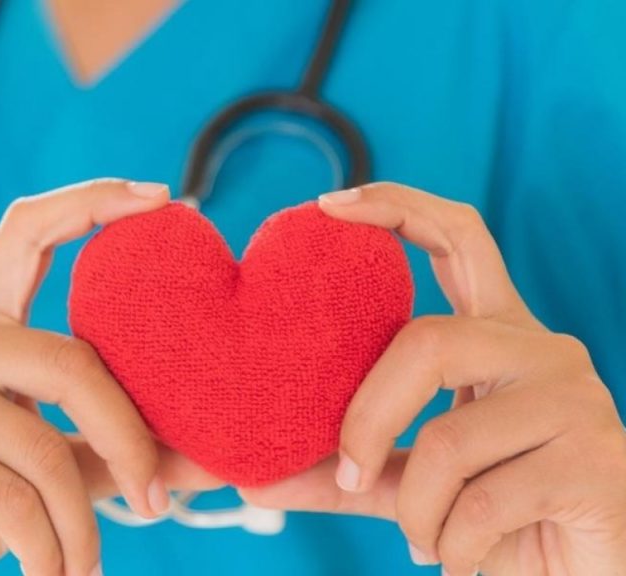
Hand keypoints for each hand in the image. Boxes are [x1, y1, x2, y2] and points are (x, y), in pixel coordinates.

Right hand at [0, 179, 221, 575]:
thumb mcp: (46, 473)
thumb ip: (114, 450)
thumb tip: (212, 456)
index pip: (29, 231)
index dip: (93, 201)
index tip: (161, 198)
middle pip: (72, 363)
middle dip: (129, 441)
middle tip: (159, 503)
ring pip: (45, 448)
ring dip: (81, 526)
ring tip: (87, 568)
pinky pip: (13, 498)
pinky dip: (50, 550)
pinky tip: (53, 574)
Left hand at [240, 183, 625, 575]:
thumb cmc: (503, 518)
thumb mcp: (414, 485)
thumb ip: (343, 472)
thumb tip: (249, 476)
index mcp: (497, 336)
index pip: (457, 237)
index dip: (395, 206)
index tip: (327, 205)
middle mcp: (540, 349)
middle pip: (428, 342)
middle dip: (368, 418)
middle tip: (350, 475)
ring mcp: (575, 399)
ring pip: (448, 438)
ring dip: (415, 509)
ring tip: (426, 540)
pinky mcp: (597, 459)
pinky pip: (481, 500)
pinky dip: (451, 544)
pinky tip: (462, 559)